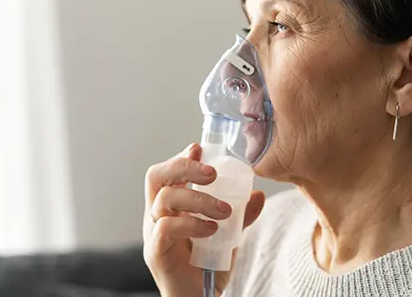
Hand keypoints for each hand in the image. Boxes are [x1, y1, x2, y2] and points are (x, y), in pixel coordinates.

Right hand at [142, 143, 265, 296]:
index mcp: (171, 206)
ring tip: (223, 211)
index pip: (167, 172)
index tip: (199, 148)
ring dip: (198, 199)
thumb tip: (257, 194)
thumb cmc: (208, 264)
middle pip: (157, 177)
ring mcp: (154, 233)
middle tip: (212, 174)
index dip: (181, 157)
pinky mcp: (156, 252)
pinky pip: (166, 228)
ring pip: (165, 199)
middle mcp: (157, 215)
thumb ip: (240, 215)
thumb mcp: (228, 234)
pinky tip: (211, 229)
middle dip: (184, 167)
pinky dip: (191, 223)